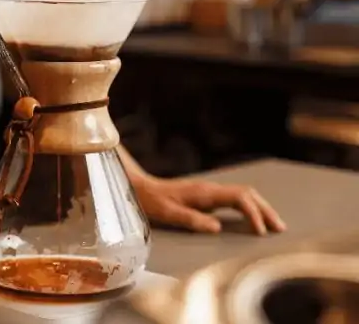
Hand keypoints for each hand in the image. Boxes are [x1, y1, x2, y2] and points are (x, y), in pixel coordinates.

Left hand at [133, 176, 286, 235]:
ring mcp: (210, 192)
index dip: (253, 214)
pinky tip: (255, 221)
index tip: (260, 231)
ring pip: (244, 195)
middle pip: (247, 194)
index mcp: (204, 193)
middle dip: (266, 210)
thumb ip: (190, 220)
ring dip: (261, 209)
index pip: (239, 198)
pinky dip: (250, 209)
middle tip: (280, 228)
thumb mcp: (167, 213)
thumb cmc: (152, 202)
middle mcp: (211, 189)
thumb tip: (216, 228)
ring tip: (275, 226)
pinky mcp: (208, 197)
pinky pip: (236, 200)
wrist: (140, 188)